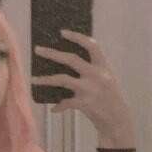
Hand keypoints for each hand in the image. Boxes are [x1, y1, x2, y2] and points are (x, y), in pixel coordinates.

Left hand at [31, 28, 134, 145]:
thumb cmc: (110, 98)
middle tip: (37, 49)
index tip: (62, 32)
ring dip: (45, 79)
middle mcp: (97, 75)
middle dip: (52, 53)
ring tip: (33, 79)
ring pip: (62, 79)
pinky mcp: (84, 103)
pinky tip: (54, 109)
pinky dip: (59, 106)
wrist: (118, 120)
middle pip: (71, 59)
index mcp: (103, 67)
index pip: (91, 46)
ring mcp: (90, 89)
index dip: (77, 37)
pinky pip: (65, 102)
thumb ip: (92, 70)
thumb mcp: (107, 79)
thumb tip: (66, 63)